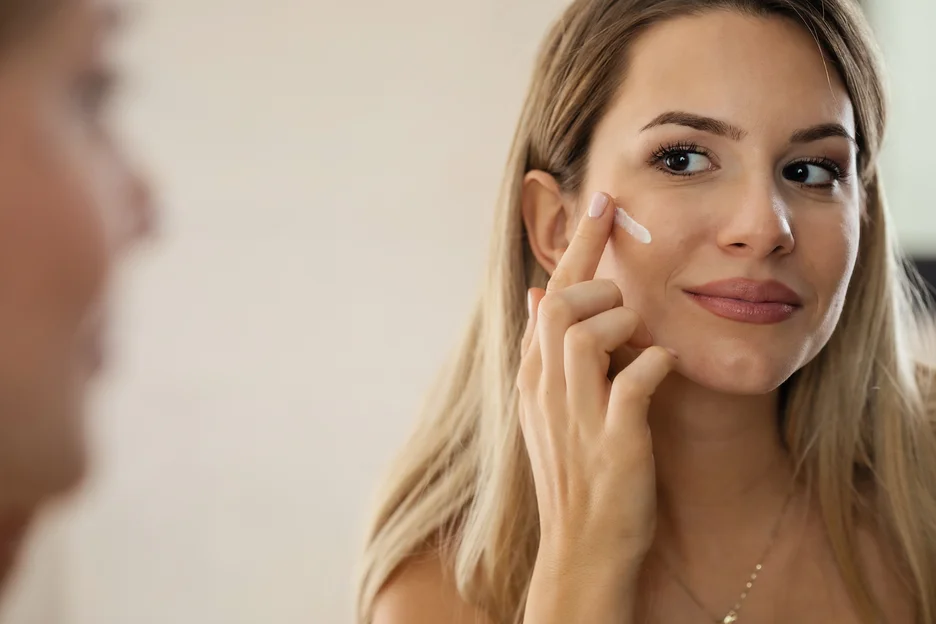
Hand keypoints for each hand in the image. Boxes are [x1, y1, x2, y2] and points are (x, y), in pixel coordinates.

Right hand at [517, 192, 676, 570]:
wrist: (582, 549)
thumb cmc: (578, 472)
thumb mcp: (549, 406)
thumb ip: (546, 350)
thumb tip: (537, 292)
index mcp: (534, 377)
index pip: (549, 294)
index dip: (579, 245)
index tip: (604, 201)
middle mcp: (547, 389)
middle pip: (560, 303)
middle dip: (598, 280)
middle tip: (626, 291)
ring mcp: (577, 414)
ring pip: (584, 332)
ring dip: (620, 321)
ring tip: (639, 338)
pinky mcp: (613, 440)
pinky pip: (633, 381)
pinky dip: (653, 363)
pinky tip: (665, 366)